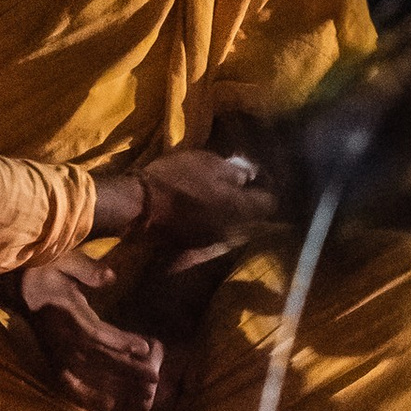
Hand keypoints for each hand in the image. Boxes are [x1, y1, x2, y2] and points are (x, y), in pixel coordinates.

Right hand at [21, 261, 163, 410]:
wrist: (15, 284)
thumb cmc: (46, 269)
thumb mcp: (65, 260)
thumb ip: (87, 269)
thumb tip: (111, 277)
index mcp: (64, 313)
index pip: (94, 331)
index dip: (118, 341)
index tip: (144, 347)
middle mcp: (60, 337)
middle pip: (96, 357)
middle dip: (126, 368)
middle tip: (155, 377)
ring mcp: (55, 351)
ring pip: (87, 372)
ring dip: (114, 385)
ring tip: (141, 395)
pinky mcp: (53, 359)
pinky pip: (68, 383)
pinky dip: (85, 398)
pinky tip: (105, 410)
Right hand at [126, 149, 274, 247]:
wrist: (139, 205)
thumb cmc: (177, 179)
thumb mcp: (209, 163)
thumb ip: (236, 171)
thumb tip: (251, 176)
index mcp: (241, 209)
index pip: (271, 203)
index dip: (267, 188)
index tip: (259, 178)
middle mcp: (234, 231)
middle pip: (254, 220)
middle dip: (252, 204)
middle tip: (242, 188)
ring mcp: (214, 242)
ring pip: (235, 230)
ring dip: (233, 217)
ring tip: (222, 200)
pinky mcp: (195, 247)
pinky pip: (215, 236)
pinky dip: (214, 225)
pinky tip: (205, 214)